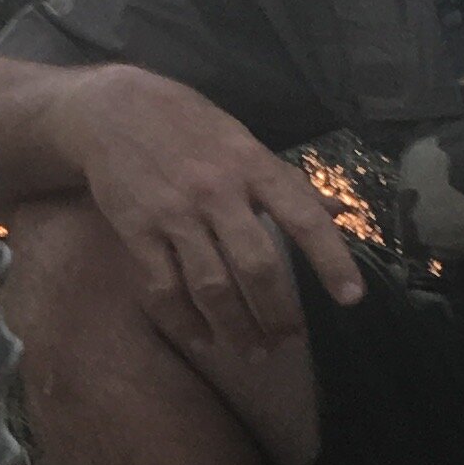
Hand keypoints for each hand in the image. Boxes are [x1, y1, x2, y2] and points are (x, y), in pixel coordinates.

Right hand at [62, 65, 362, 356]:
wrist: (112, 111)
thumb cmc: (188, 126)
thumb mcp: (243, 141)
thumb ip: (288, 182)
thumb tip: (337, 211)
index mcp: (252, 165)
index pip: (303, 217)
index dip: (331, 260)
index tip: (351, 298)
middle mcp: (217, 190)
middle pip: (257, 265)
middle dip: (277, 312)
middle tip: (288, 342)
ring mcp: (175, 213)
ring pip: (212, 286)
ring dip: (236, 328)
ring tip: (254, 353)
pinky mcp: (138, 231)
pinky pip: (164, 288)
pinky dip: (186, 322)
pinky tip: (203, 340)